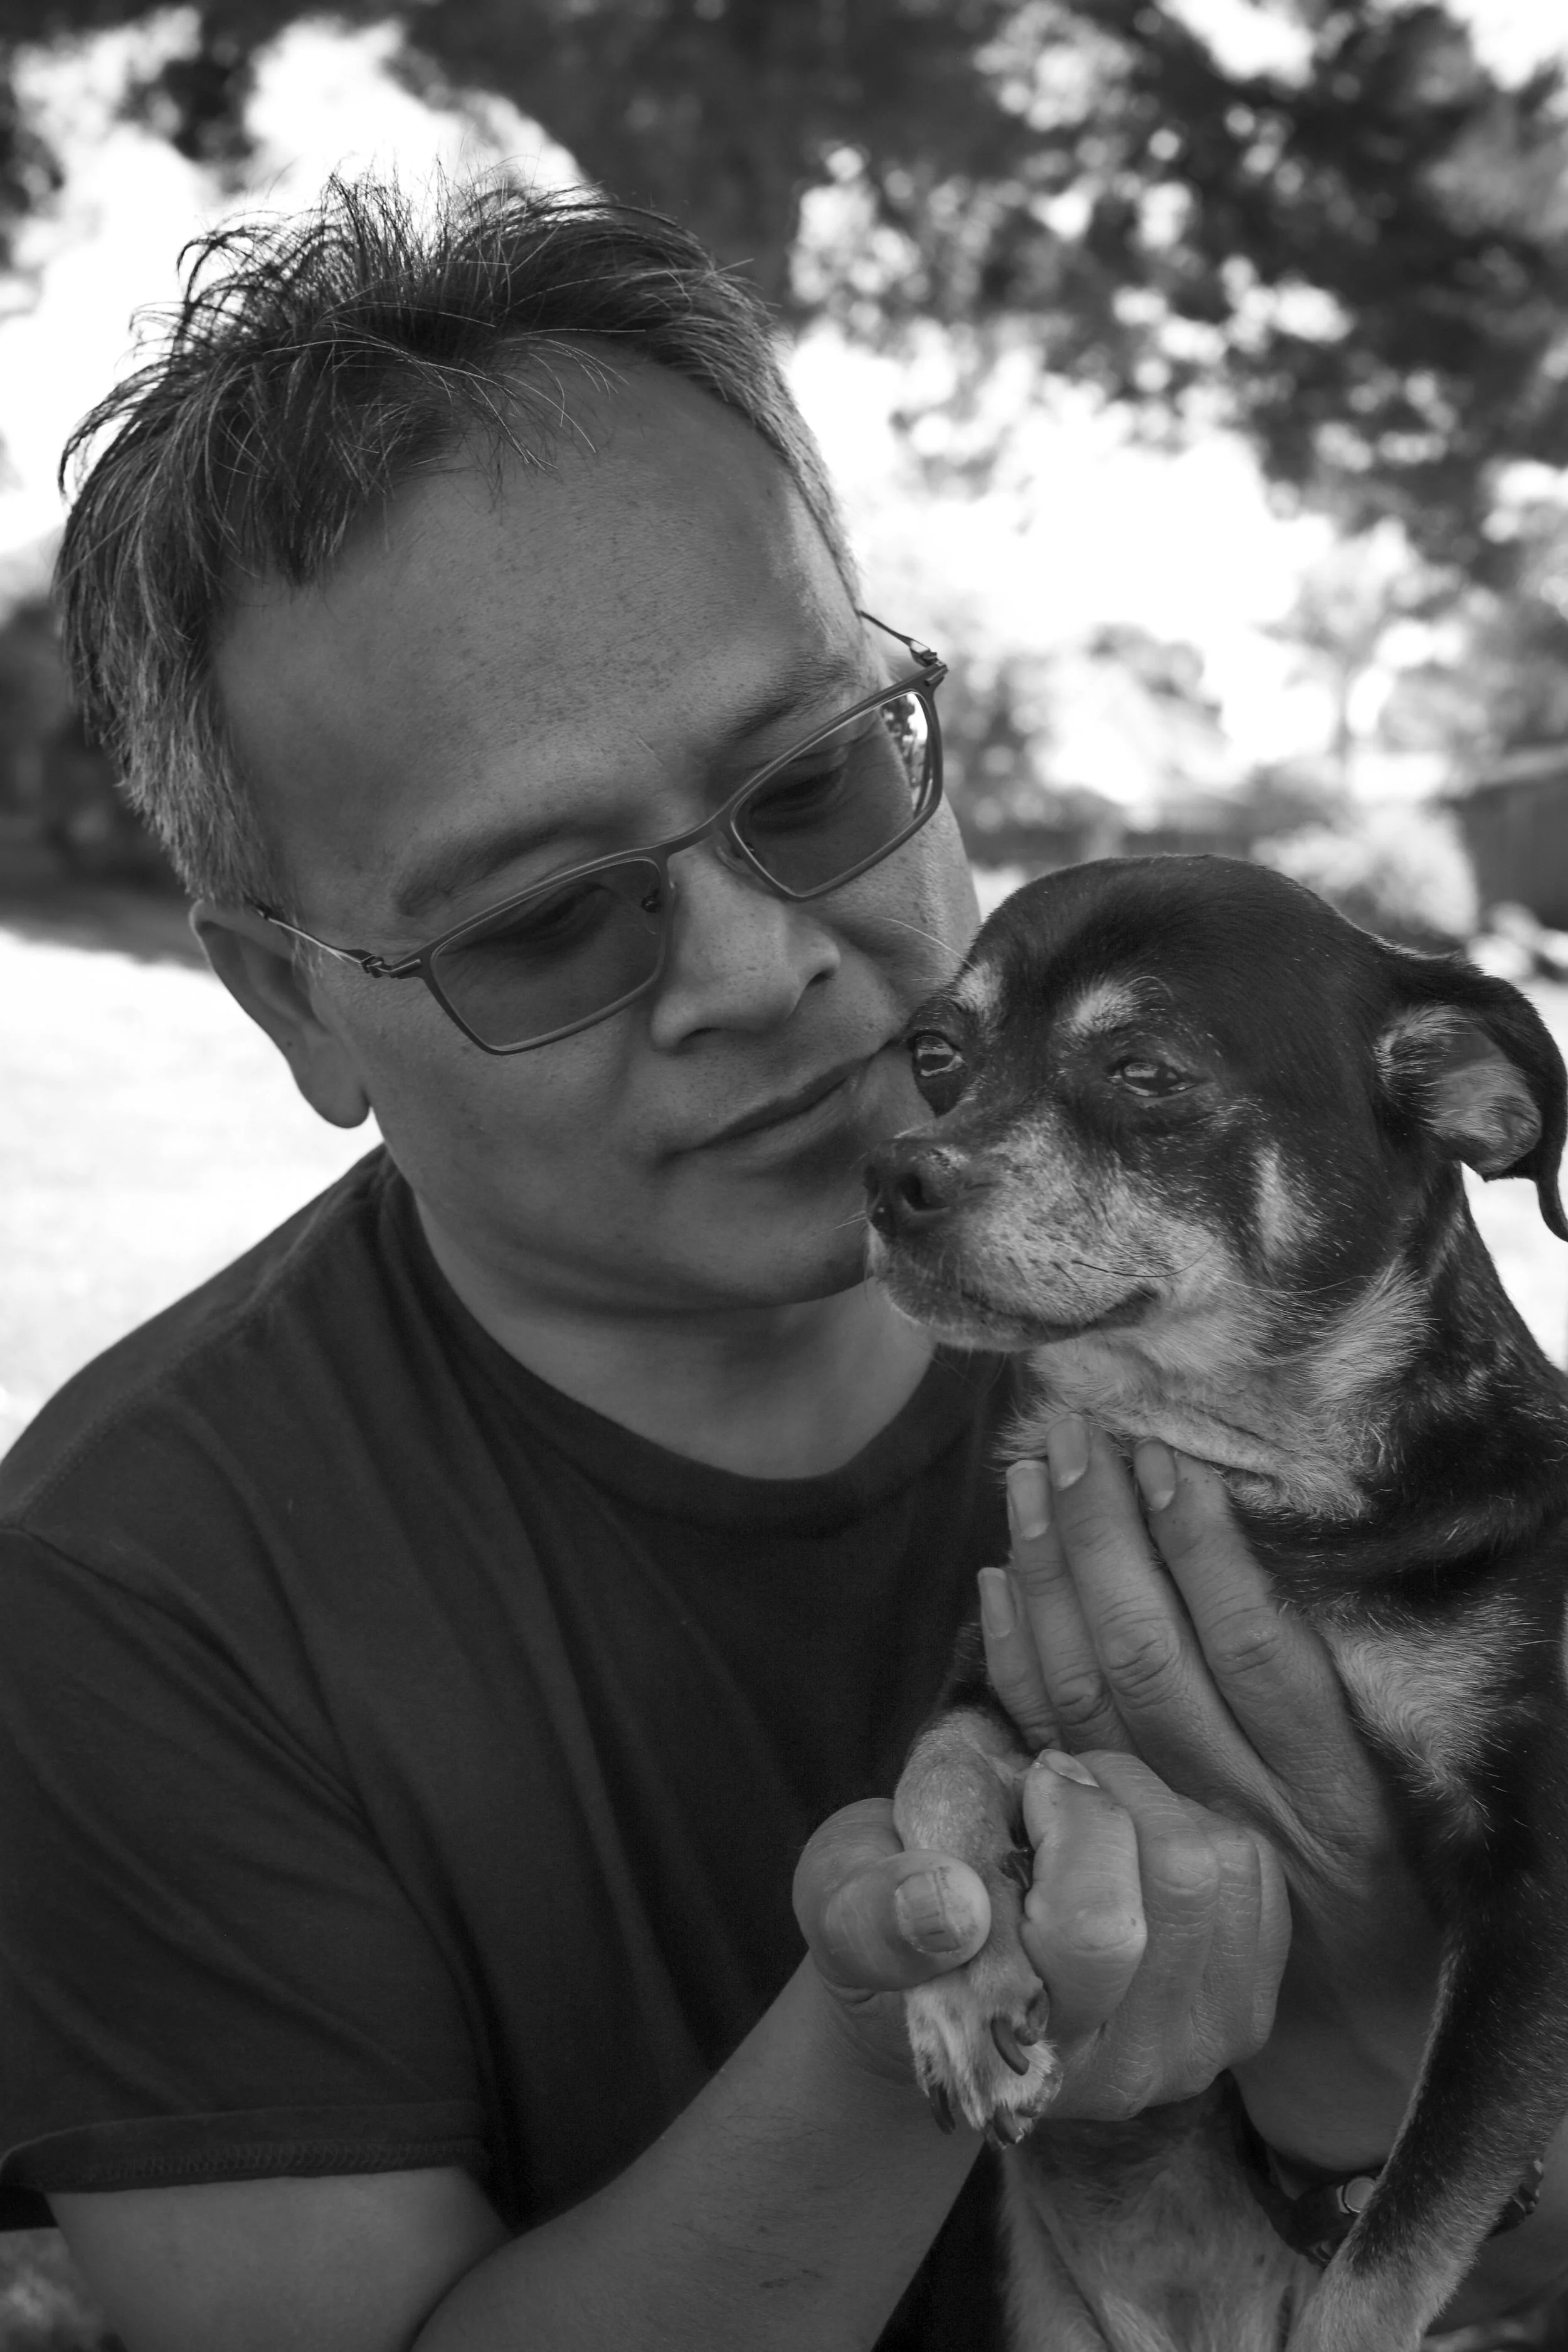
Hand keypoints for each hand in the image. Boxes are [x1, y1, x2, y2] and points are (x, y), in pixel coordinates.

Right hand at [791, 1752, 1288, 2125]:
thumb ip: (871, 1913)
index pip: (1099, 1928)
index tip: (1025, 1778)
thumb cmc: (881, 1919)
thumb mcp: (835, 1903)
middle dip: (1115, 1791)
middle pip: (1183, 1883)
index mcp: (1023, 2052)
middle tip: (1054, 1783)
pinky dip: (1198, 1824)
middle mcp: (1127, 2071)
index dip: (1070, 1816)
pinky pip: (1256, 1877)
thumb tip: (951, 1908)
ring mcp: (1197, 2046)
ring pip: (1226, 1869)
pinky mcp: (1240, 2005)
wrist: (935, 1981)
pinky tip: (1134, 1836)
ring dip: (1157, 1802)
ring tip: (1090, 1809)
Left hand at [977, 1420, 1441, 2168]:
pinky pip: (1048, 1747)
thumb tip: (1242, 1538)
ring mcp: (1167, 1836)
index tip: (1166, 1461)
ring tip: (1026, 1478)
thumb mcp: (1396, 1795)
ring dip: (1048, 1577)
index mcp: (1332, 1789)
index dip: (1203, 1554)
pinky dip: (1014, 1658)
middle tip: (1070, 1435)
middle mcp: (1244, 1812)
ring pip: (1088, 1696)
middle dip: (1102, 1538)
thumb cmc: (1396, 1886)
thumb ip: (1323, 1694)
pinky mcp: (1109, 1856)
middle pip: (1152, 1659)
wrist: (1359, 2035)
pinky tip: (995, 1579)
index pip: (1256, 1653)